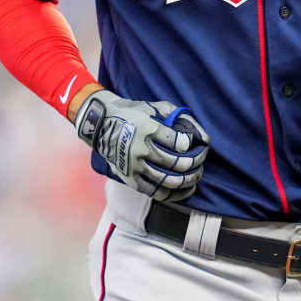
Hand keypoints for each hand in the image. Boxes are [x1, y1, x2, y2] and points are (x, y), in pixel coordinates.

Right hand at [74, 89, 210, 200]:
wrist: (99, 125)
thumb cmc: (130, 113)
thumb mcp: (152, 106)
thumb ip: (174, 115)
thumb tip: (197, 131)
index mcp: (147, 129)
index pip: (178, 142)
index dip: (190, 143)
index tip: (194, 142)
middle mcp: (141, 150)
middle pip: (177, 163)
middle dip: (196, 162)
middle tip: (202, 158)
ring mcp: (134, 167)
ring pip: (169, 180)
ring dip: (189, 179)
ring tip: (197, 174)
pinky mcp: (130, 179)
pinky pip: (156, 192)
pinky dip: (174, 194)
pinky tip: (186, 189)